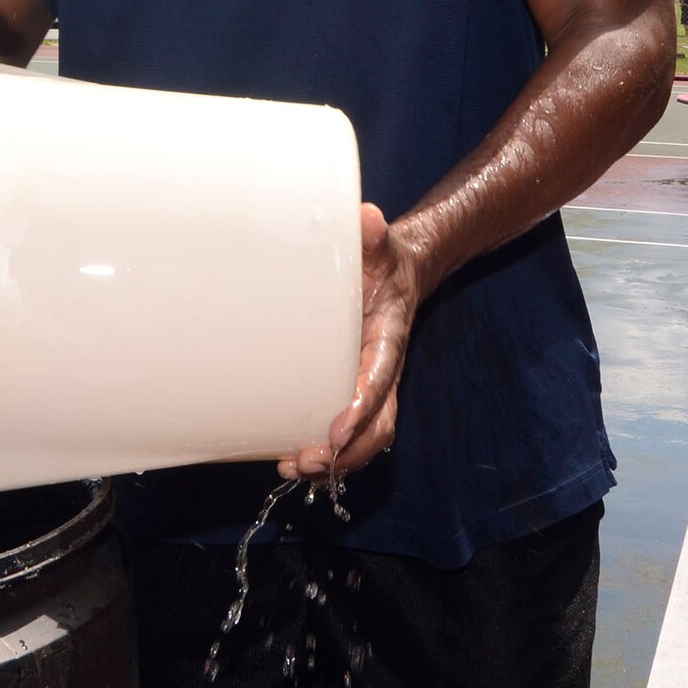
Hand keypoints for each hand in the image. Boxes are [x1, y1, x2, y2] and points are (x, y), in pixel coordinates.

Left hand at [281, 204, 419, 481]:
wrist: (397, 277)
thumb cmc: (382, 262)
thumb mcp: (378, 245)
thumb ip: (373, 235)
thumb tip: (367, 219)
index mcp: (388, 338)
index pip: (380, 377)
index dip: (361, 406)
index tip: (339, 429)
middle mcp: (383, 371)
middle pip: (376, 424)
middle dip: (347, 450)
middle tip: (308, 460)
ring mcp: (370, 388)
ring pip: (364, 439)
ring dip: (335, 461)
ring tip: (294, 467)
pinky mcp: (353, 395)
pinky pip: (348, 435)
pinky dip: (326, 454)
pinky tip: (290, 458)